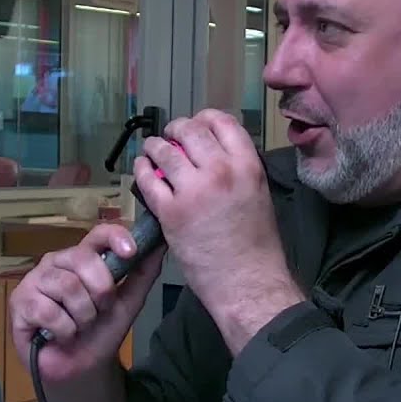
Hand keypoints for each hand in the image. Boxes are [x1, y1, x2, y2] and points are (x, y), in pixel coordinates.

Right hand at [8, 223, 165, 383]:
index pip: (97, 234)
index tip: (130, 251)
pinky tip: (61, 335)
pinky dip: (64, 329)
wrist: (82, 367)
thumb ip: (143, 272)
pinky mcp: (19, 302)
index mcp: (82, 257)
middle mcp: (57, 262)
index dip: (114, 237)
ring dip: (83, 316)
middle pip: (84, 259)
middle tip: (99, 311)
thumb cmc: (101, 331)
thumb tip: (160, 243)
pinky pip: (48, 310)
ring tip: (79, 326)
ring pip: (67, 286)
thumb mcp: (128, 301)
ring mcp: (35, 280)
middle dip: (101, 292)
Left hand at [134, 109, 302, 348]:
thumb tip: (214, 155)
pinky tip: (142, 169)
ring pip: (164, 150)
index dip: (204, 119)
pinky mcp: (171, 212)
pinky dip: (142, 170)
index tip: (197, 125)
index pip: (222, 122)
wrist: (248, 282)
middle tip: (170, 137)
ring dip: (154, 147)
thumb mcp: (259, 195)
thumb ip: (239, 170)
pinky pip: (148, 180)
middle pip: (190, 130)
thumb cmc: (257, 246)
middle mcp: (221, 171)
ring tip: (152, 151)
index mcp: (248, 165)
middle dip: (176, 129)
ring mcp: (193, 190)